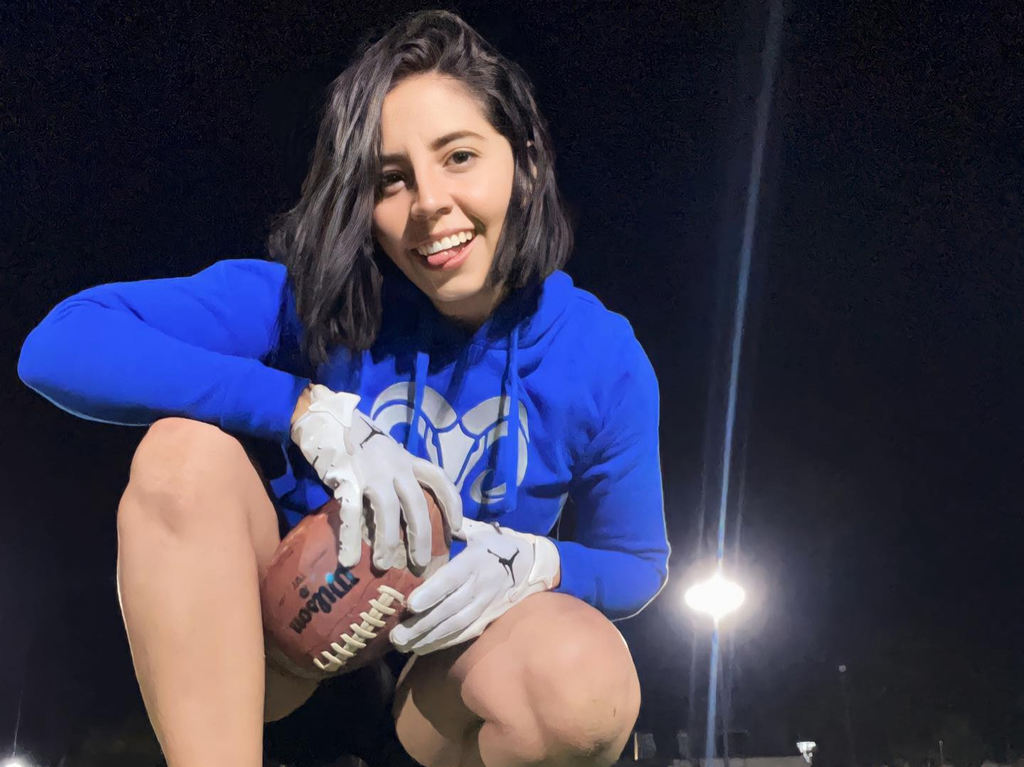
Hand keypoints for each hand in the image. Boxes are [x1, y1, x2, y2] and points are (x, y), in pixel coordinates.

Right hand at [290, 384, 461, 569]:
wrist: (329, 420)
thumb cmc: (361, 444)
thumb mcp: (389, 455)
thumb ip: (400, 477)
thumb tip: (409, 516)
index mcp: (407, 459)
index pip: (439, 478)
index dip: (452, 504)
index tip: (457, 529)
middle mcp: (394, 465)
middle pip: (416, 502)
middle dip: (422, 535)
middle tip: (422, 563)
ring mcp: (371, 472)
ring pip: (387, 510)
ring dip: (388, 540)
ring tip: (384, 564)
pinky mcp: (347, 479)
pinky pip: (351, 513)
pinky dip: (350, 538)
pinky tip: (349, 559)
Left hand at [390, 519, 560, 654]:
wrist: (531, 565)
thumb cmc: (498, 545)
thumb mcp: (480, 532)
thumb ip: (454, 527)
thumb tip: (425, 515)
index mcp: (475, 561)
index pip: (451, 579)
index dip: (431, 593)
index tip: (410, 604)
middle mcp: (479, 586)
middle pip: (449, 609)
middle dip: (422, 625)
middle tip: (395, 636)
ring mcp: (484, 605)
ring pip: (454, 625)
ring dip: (428, 638)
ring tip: (403, 645)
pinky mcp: (486, 619)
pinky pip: (463, 634)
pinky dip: (443, 643)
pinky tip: (422, 648)